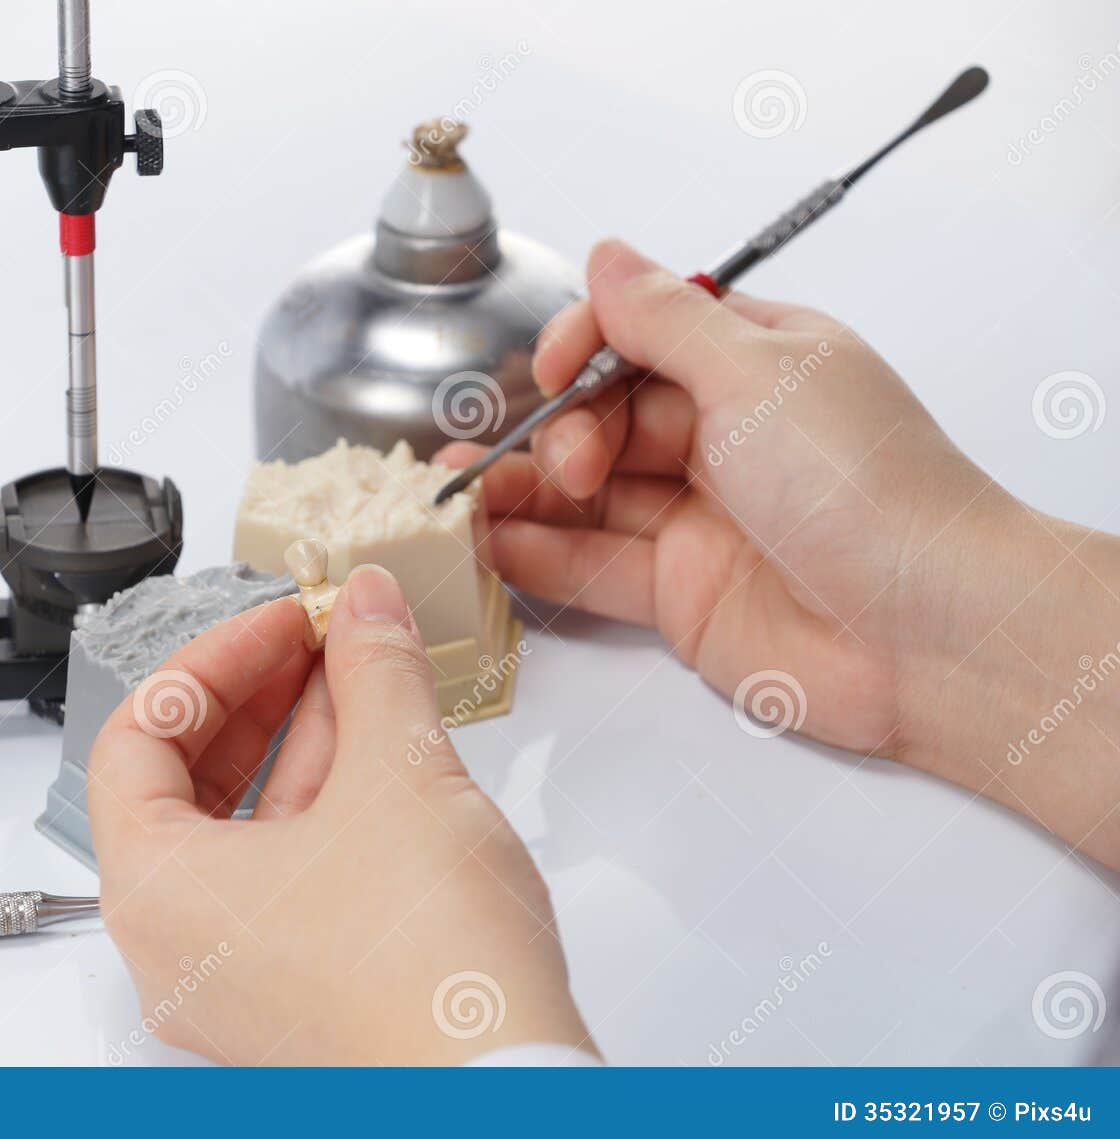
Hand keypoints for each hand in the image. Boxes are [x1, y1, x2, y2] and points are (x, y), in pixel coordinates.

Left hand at [87, 565, 591, 1064]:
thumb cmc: (429, 979)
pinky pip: (286, 879)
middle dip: (258, 696)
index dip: (212, 660)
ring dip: (299, 743)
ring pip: (244, 833)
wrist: (505, 1097)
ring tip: (360, 678)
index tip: (280, 623)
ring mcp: (237, 980)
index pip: (138, 738)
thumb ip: (375, 671)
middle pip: (184, 785)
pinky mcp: (298, 997)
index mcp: (155, 891)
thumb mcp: (400, 777)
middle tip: (316, 640)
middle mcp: (178, 947)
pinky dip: (323, 808)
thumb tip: (366, 609)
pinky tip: (379, 755)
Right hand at [438, 239, 1119, 868]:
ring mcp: (698, 518)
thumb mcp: (757, 374)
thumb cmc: (867, 488)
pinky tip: (490, 547)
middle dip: (558, 430)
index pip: (641, 335)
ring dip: (522, 492)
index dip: (585, 347)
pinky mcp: (679, 594)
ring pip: (587, 495)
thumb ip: (662, 321)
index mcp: (755, 364)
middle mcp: (723, 437)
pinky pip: (591, 566)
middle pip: (603, 417)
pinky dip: (538, 556)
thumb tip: (606, 256)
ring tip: (459, 497)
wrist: (928, 632)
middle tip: (566, 462)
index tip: (553, 371)